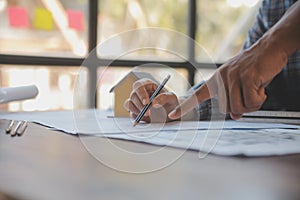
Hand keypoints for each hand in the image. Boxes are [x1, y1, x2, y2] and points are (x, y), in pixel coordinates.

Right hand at [124, 78, 179, 122]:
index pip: (139, 85)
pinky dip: (136, 118)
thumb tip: (154, 103)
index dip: (141, 93)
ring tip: (147, 116)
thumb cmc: (171, 102)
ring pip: (128, 104)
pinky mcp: (135, 112)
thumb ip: (164, 98)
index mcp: (148, 85)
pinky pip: (131, 114)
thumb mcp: (172, 98)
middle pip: (133, 95)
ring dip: (136, 111)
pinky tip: (144, 120)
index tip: (147, 103)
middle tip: (148, 113)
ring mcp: (136, 102)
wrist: (171, 114)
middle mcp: (140, 93)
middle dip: (140, 105)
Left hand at [169, 37, 287, 119]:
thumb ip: (235, 100)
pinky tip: (262, 86)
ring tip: (257, 89)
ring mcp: (233, 77)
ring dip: (252, 104)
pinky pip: (251, 101)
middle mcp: (221, 78)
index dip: (185, 107)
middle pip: (227, 109)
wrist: (270, 47)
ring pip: (238, 108)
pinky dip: (260, 99)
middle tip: (253, 94)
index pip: (198, 95)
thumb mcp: (241, 85)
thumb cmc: (255, 68)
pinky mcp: (247, 77)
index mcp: (217, 80)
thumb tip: (235, 116)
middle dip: (242, 107)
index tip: (172, 115)